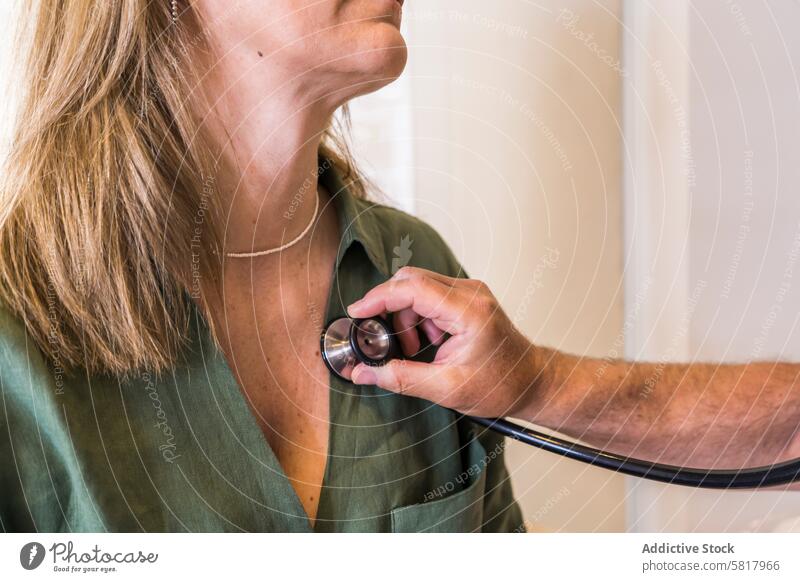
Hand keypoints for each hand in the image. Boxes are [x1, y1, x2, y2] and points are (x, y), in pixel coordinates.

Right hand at [347, 267, 543, 417]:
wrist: (532, 382)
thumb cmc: (501, 385)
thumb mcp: (447, 389)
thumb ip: (401, 378)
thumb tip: (364, 372)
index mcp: (468, 311)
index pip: (413, 288)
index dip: (379, 298)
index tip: (357, 313)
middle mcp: (470, 293)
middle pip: (411, 281)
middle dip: (389, 309)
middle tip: (383, 340)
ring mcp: (470, 292)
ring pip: (418, 288)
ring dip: (405, 317)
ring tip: (414, 349)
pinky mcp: (467, 297)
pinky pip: (430, 295)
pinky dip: (419, 318)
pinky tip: (429, 343)